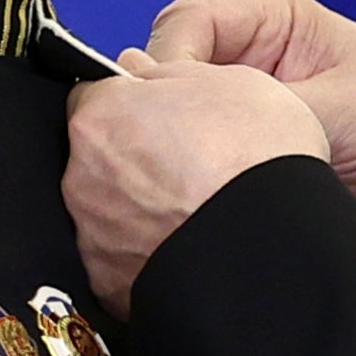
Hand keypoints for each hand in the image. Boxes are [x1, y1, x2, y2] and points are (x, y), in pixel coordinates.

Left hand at [63, 53, 326, 312]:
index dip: (133, 104)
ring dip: (139, 209)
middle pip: (98, 158)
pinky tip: (188, 247)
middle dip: (132, 159)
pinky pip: (124, 261)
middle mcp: (82, 177)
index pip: (97, 97)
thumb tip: (137, 69)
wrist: (273, 246)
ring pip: (109, 212)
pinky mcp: (111, 286)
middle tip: (186, 165)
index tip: (163, 116)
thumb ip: (167, 72)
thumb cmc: (256, 156)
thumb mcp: (228, 79)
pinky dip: (148, 254)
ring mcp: (94, 236)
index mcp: (100, 117)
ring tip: (194, 211)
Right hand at [147, 0, 355, 295]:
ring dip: (177, 155)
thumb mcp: (349, 108)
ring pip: (171, 127)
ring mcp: (236, 118)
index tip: (178, 110)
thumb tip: (197, 109)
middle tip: (177, 154)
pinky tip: (200, 207)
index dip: (170, 64)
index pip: (186, 23)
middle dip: (165, 112)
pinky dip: (189, 188)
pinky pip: (190, 173)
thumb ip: (271, 107)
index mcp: (270, 19)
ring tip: (194, 184)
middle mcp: (244, 62)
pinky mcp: (236, 169)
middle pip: (163, 74)